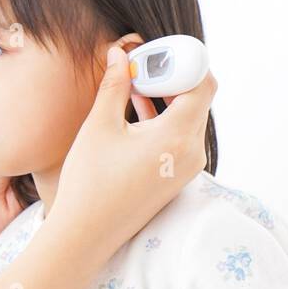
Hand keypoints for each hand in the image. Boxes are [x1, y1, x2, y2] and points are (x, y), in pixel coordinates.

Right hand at [53, 46, 216, 254]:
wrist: (85, 234)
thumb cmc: (90, 182)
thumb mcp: (100, 126)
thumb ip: (114, 85)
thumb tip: (120, 53)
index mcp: (177, 136)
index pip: (202, 82)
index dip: (182, 61)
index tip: (154, 54)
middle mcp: (191, 152)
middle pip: (198, 98)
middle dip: (173, 75)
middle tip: (142, 64)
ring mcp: (187, 167)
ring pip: (189, 117)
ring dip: (167, 97)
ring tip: (134, 84)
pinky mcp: (176, 177)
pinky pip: (181, 137)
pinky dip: (164, 118)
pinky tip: (136, 107)